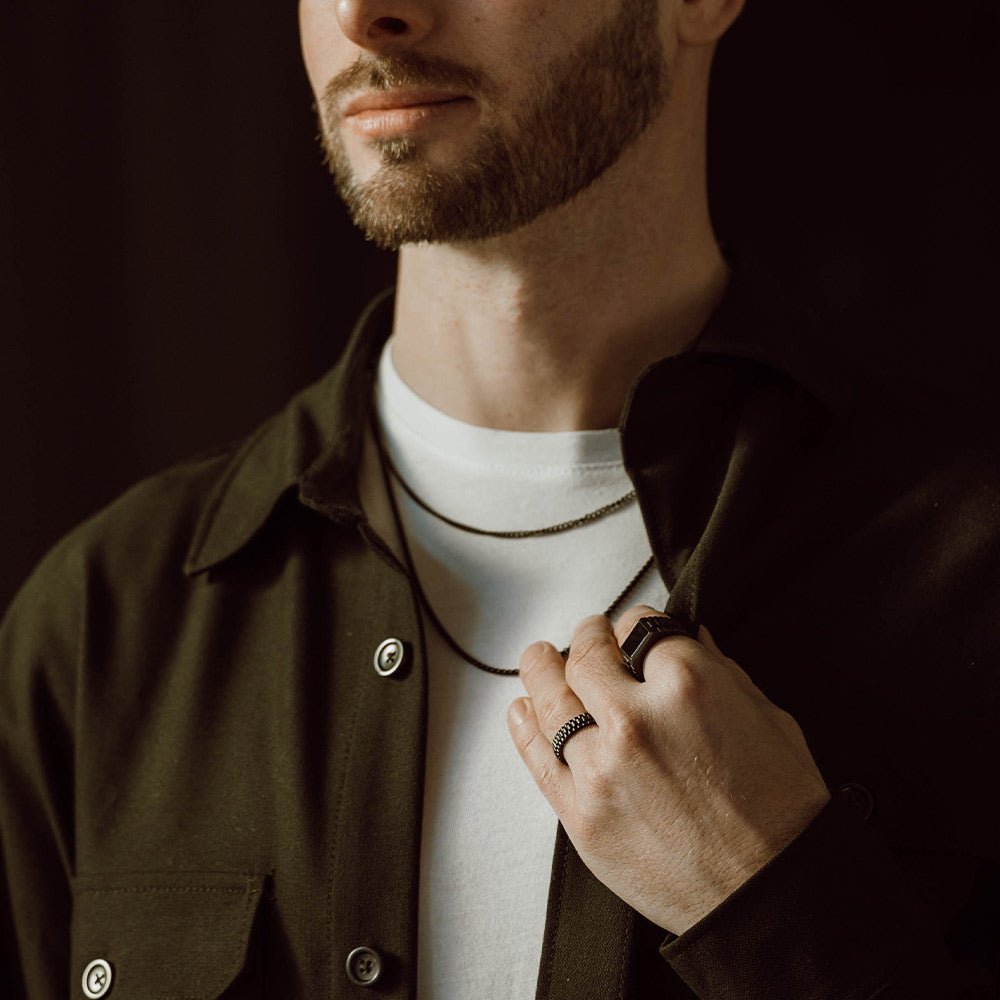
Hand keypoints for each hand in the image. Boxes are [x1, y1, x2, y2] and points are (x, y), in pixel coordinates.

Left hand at [507, 606, 830, 934]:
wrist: (771, 899)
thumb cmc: (782, 817)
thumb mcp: (771, 722)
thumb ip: (724, 673)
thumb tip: (695, 640)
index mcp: (689, 687)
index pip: (642, 628)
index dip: (639, 625)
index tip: (634, 631)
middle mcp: (636, 720)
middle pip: (586, 655)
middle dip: (587, 638)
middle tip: (588, 637)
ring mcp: (601, 767)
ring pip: (549, 697)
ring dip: (540, 669)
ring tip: (538, 657)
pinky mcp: (581, 814)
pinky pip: (536, 756)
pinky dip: (524, 725)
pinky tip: (522, 709)